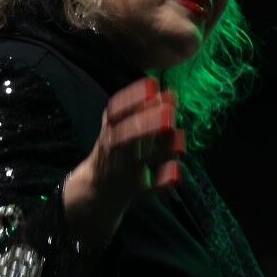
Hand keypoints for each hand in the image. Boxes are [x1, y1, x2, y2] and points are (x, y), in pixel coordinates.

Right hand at [62, 78, 182, 246]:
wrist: (98, 188)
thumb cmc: (116, 150)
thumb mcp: (122, 127)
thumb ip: (144, 111)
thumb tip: (168, 92)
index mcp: (110, 130)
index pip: (115, 111)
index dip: (133, 98)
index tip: (153, 85)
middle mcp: (113, 149)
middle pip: (125, 136)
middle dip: (145, 124)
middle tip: (169, 112)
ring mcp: (123, 171)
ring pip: (137, 161)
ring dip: (159, 151)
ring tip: (179, 140)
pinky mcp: (136, 190)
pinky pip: (150, 188)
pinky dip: (163, 181)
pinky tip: (178, 171)